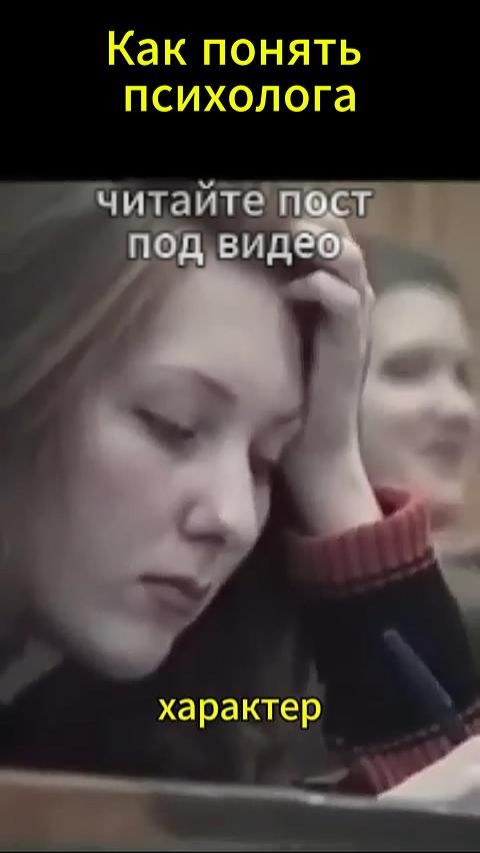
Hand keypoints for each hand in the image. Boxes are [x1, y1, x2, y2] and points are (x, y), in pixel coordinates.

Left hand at [278, 215, 381, 535]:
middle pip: (338, 237)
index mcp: (323, 296)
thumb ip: (253, 313)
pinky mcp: (351, 350)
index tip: (252, 209)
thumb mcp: (264, 346)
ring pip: (349, 261)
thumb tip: (208, 278)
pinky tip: (294, 286)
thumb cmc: (282, 402)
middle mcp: (344, 302)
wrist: (309, 454)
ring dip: (318, 242)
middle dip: (305, 218)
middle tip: (267, 211)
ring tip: (285, 233)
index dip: (293, 216)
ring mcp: (351, 325)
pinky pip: (347, 304)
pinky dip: (322, 288)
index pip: (318, 236)